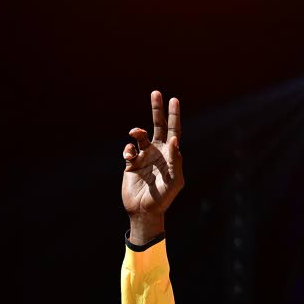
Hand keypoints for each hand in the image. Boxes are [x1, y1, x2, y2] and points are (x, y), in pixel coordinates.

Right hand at [122, 91, 183, 240]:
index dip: (174, 116)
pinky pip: (128, 149)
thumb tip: (173, 140)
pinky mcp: (131, 163)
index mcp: (170, 155)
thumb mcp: (174, 181)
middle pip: (158, 126)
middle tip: (156, 92)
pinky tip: (129, 156)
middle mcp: (158, 152)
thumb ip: (175, 160)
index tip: (174, 100)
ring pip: (140, 136)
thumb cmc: (163, 198)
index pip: (173, 131)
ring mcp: (144, 157)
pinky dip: (128, 149)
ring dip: (137, 131)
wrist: (144, 211)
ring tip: (135, 133)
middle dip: (157, 110)